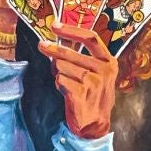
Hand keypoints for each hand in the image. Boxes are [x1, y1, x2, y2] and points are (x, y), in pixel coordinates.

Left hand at [40, 24, 117, 140]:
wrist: (94, 125)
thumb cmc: (91, 96)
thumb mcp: (93, 73)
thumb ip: (79, 56)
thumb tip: (59, 37)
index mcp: (108, 61)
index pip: (91, 38)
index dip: (72, 30)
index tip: (55, 25)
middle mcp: (104, 70)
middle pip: (71, 53)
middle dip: (53, 50)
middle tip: (41, 45)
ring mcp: (94, 82)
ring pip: (62, 67)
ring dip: (59, 73)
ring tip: (67, 83)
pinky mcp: (82, 93)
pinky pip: (60, 80)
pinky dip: (59, 85)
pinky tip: (66, 91)